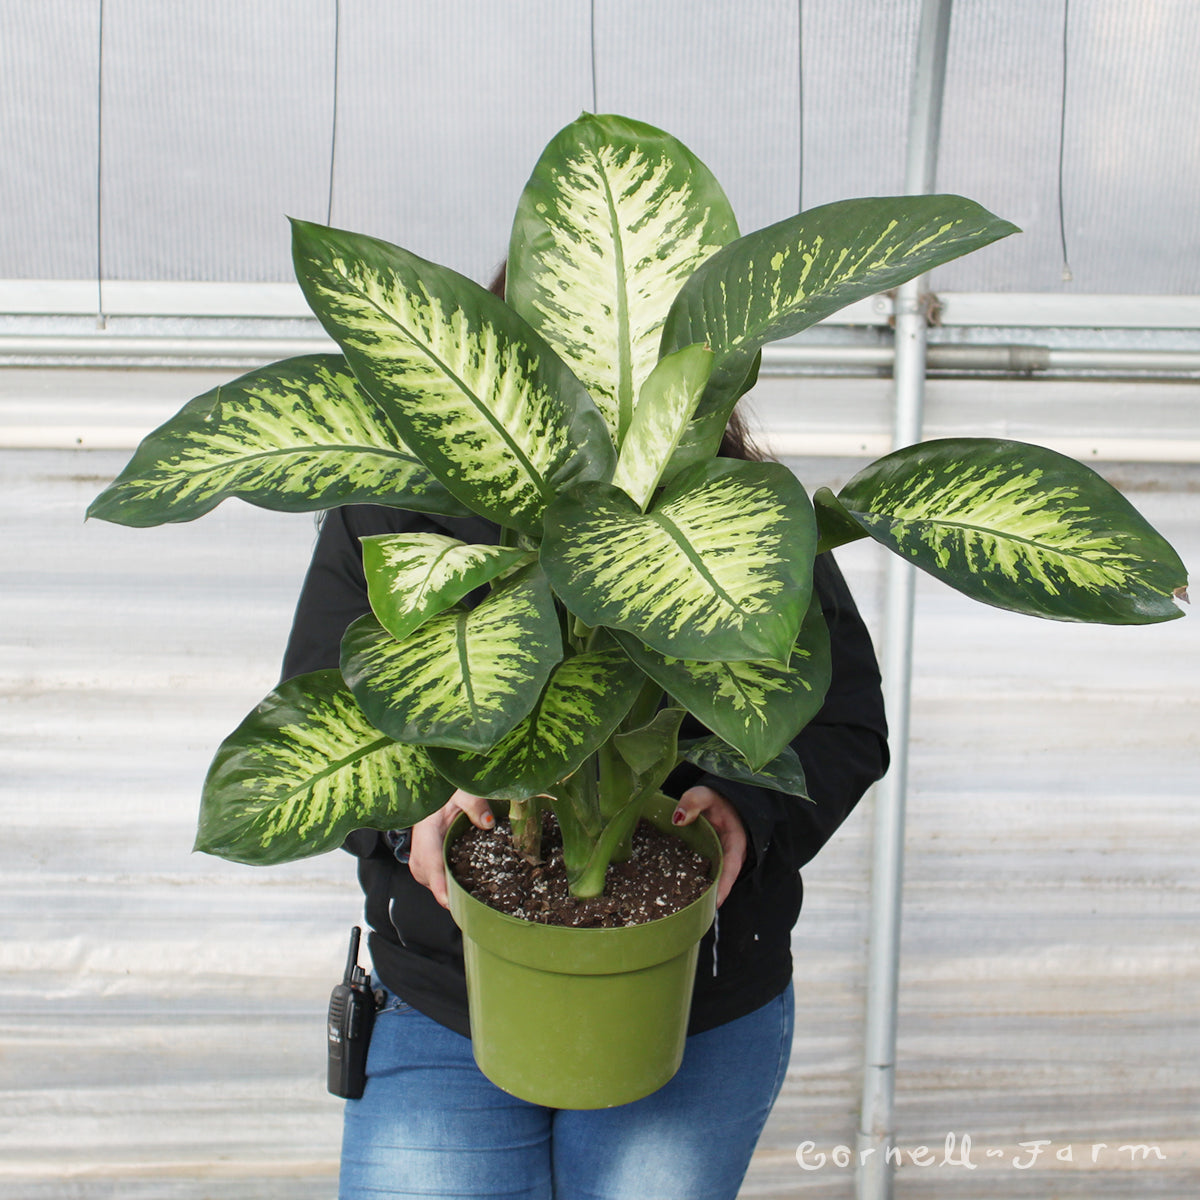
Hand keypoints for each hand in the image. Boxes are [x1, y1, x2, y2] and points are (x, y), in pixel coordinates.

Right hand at [409, 789, 493, 907]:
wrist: (433, 796)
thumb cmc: (444, 793)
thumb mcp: (461, 793)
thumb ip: (474, 805)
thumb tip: (488, 823)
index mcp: (426, 832)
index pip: (430, 863)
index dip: (439, 885)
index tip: (451, 902)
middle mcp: (419, 850)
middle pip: (433, 880)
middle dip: (451, 892)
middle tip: (478, 900)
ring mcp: (421, 860)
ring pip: (434, 884)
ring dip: (451, 889)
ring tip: (476, 893)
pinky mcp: (427, 865)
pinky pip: (436, 881)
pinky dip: (449, 884)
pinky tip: (466, 884)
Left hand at [671, 786, 746, 905]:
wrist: (719, 798)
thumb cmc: (717, 798)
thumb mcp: (706, 795)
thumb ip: (694, 802)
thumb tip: (678, 819)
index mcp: (735, 842)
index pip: (731, 868)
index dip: (724, 886)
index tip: (715, 903)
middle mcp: (728, 855)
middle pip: (720, 880)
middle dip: (708, 896)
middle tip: (692, 912)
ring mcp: (717, 859)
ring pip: (709, 879)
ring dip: (698, 891)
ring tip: (680, 908)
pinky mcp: (706, 859)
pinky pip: (700, 873)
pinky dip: (689, 881)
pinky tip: (673, 890)